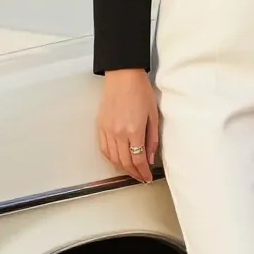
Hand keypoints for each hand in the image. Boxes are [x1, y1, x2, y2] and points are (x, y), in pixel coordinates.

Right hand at [96, 68, 159, 183]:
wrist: (123, 76)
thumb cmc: (140, 91)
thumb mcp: (153, 115)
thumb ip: (152, 139)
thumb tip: (150, 158)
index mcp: (134, 130)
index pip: (138, 160)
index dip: (143, 172)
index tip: (148, 177)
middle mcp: (119, 133)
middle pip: (125, 162)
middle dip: (134, 173)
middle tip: (141, 177)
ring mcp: (107, 130)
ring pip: (113, 158)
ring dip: (122, 168)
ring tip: (131, 171)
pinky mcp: (100, 126)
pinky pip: (104, 149)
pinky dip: (110, 158)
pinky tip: (117, 161)